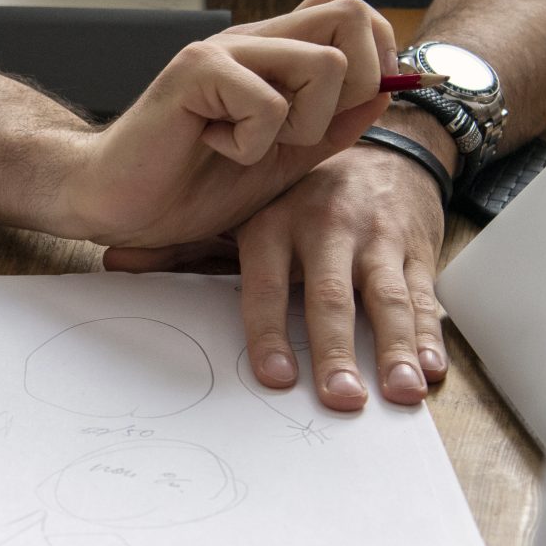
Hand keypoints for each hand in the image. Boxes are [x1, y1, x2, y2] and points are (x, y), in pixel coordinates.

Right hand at [53, 0, 397, 248]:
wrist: (117, 202)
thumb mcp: (281, 161)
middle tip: (307, 130)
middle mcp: (252, 40)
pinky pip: (268, 104)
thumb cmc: (189, 183)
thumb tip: (386, 91)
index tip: (352, 109)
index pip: (351, 10)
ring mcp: (223, 51)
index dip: (377, 56)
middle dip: (357, 85)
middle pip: (350, 15)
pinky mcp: (195, 72)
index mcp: (274, 54)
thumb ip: (331, 127)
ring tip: (253, 145)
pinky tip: (214, 147)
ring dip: (304, 124)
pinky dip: (252, 144)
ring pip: (324, 64)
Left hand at [108, 128, 451, 411]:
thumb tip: (115, 263)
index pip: (267, 282)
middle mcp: (328, 227)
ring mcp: (377, 237)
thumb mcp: (244, 213)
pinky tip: (430, 370)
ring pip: (387, 298)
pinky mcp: (416, 248)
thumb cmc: (299, 198)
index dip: (269, 330)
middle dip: (337, 351)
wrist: (380, 146)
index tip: (275, 377)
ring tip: (400, 391)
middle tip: (340, 399)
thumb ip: (187, 248)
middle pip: (331, 297)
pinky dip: (430, 335)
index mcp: (277, 222)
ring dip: (395, 348)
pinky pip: (424, 295)